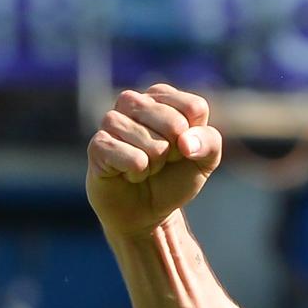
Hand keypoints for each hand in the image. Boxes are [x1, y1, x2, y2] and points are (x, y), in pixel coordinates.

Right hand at [86, 83, 223, 238]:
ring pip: (155, 145)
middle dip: (175, 153)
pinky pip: (134, 160)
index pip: (194, 108)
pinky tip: (129, 174)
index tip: (182, 148)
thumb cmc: (174, 178)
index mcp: (161, 96)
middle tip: (161, 160)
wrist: (146, 211)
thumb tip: (185, 142)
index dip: (195, 138)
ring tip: (145, 167)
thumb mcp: (205, 161)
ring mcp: (112, 120)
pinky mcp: (98, 145)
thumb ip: (209, 142)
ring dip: (156, 165)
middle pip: (176, 124)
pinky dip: (139, 174)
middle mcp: (133, 101)